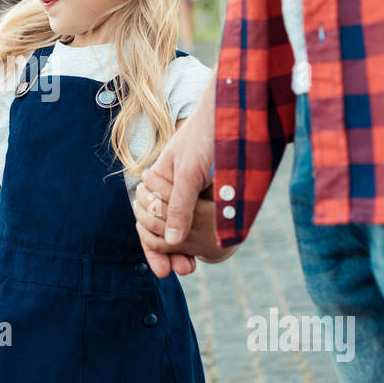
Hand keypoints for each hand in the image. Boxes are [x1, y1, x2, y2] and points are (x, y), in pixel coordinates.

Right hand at [137, 88, 221, 276]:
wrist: (236, 111)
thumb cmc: (206, 134)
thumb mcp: (190, 172)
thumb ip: (179, 206)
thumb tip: (171, 241)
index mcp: (159, 181)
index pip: (147, 221)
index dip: (153, 247)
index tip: (165, 270)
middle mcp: (174, 189)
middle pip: (162, 228)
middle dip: (169, 252)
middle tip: (184, 271)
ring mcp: (194, 192)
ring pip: (183, 228)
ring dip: (185, 249)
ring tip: (194, 266)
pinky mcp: (214, 193)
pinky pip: (203, 220)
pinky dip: (202, 237)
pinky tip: (208, 251)